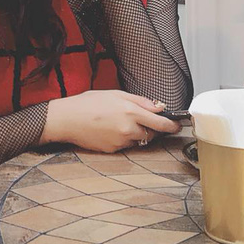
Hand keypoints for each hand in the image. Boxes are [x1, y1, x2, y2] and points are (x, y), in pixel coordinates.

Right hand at [41, 89, 181, 152]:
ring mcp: (120, 141)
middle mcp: (128, 129)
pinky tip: (109, 129)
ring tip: (118, 122)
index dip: (172, 125)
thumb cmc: (87, 103)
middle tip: (138, 118)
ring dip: (135, 132)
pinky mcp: (112, 150)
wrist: (66, 119)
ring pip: (138, 139)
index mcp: (131, 112)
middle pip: (151, 133)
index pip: (161, 123)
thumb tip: (158, 106)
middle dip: (150, 127)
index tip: (176, 125)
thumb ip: (140, 100)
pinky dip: (123, 138)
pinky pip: (125, 145)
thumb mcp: (115, 94)